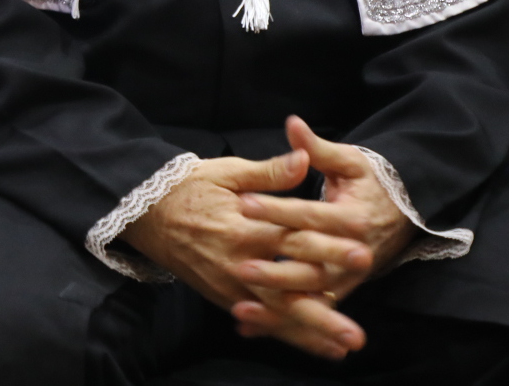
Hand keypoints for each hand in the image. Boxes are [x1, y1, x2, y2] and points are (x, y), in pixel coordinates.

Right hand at [120, 144, 365, 360]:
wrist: (146, 214)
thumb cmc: (189, 188)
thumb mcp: (227, 172)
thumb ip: (270, 173)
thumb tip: (304, 159)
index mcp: (243, 226)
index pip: (294, 235)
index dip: (330, 240)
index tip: (362, 243)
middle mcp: (239, 261)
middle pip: (292, 282)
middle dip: (328, 295)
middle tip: (359, 316)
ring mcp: (232, 286)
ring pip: (280, 312)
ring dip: (316, 329)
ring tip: (348, 342)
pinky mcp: (226, 299)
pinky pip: (264, 322)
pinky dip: (292, 335)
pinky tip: (321, 347)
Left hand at [229, 116, 417, 342]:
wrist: (402, 213)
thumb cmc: (369, 183)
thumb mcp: (349, 161)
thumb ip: (317, 148)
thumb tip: (293, 124)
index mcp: (354, 218)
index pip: (311, 215)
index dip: (278, 210)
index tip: (244, 204)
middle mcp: (354, 253)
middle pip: (311, 264)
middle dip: (275, 267)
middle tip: (239, 266)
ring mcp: (348, 277)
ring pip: (310, 296)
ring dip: (276, 305)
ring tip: (240, 308)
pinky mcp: (340, 291)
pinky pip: (310, 309)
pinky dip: (281, 320)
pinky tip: (249, 325)